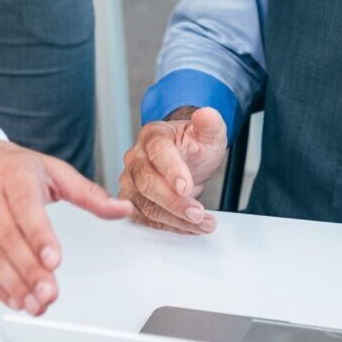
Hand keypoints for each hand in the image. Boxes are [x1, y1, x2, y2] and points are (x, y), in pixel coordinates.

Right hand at [0, 141, 131, 315]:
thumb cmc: (8, 167)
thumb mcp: (51, 170)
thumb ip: (88, 193)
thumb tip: (122, 209)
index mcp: (14, 177)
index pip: (25, 207)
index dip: (39, 235)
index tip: (54, 260)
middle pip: (8, 240)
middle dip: (30, 270)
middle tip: (50, 293)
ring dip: (14, 285)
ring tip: (37, 303)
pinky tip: (17, 300)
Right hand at [118, 106, 230, 233]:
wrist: (186, 159)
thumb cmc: (193, 145)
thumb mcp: (209, 133)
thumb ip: (210, 124)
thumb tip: (205, 114)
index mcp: (153, 135)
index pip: (157, 151)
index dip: (171, 170)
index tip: (186, 187)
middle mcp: (136, 157)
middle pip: (147, 184)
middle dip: (174, 203)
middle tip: (198, 213)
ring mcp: (131, 181)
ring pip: (146, 206)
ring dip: (177, 220)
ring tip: (204, 223)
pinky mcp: (132, 201)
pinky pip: (147, 220)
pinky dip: (171, 227)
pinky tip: (191, 227)